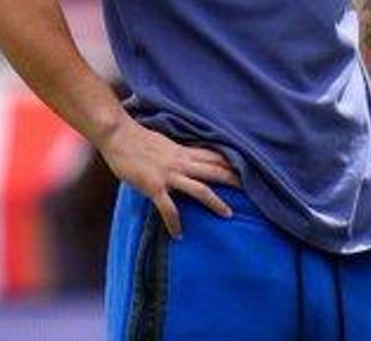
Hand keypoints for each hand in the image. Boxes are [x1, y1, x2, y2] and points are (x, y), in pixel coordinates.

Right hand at [97, 116, 240, 237]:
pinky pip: (169, 208)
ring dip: (216, 202)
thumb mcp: (164, 142)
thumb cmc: (137, 138)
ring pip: (201, 189)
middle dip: (235, 180)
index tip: (249, 169)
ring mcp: (169, 174)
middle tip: (253, 190)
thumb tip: (184, 159)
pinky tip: (179, 235)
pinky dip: (174, 223)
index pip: (215, 156)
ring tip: (228, 214)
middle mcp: (181, 162)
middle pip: (215, 170)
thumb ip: (176, 152)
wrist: (118, 135)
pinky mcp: (154, 186)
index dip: (232, 163)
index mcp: (184, 151)